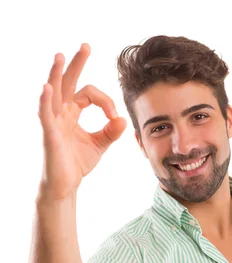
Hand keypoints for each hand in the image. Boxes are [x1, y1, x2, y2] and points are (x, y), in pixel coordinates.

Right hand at [37, 43, 126, 201]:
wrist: (65, 185)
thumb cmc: (77, 164)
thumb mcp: (99, 145)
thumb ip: (111, 132)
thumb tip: (123, 121)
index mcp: (72, 113)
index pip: (89, 94)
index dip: (105, 101)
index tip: (115, 117)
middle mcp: (61, 113)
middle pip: (68, 82)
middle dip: (77, 64)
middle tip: (86, 46)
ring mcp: (53, 121)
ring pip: (53, 92)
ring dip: (56, 74)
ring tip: (61, 56)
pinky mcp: (48, 134)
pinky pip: (45, 113)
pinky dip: (45, 100)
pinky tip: (47, 88)